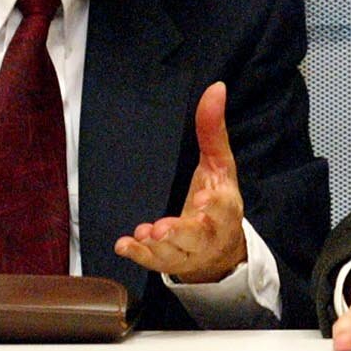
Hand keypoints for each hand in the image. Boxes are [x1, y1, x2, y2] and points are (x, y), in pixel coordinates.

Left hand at [115, 81, 247, 282]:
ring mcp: (189, 253)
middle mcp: (210, 234)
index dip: (215, 205)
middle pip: (198, 237)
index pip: (225, 208)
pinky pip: (155, 263)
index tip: (204, 198)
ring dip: (158, 246)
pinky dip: (139, 255)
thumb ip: (213, 130)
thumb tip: (216, 87)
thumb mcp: (218, 165)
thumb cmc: (217, 201)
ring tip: (145, 233)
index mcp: (226, 208)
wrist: (219, 249)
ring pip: (175, 254)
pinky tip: (125, 244)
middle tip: (164, 228)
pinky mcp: (170, 263)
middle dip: (182, 233)